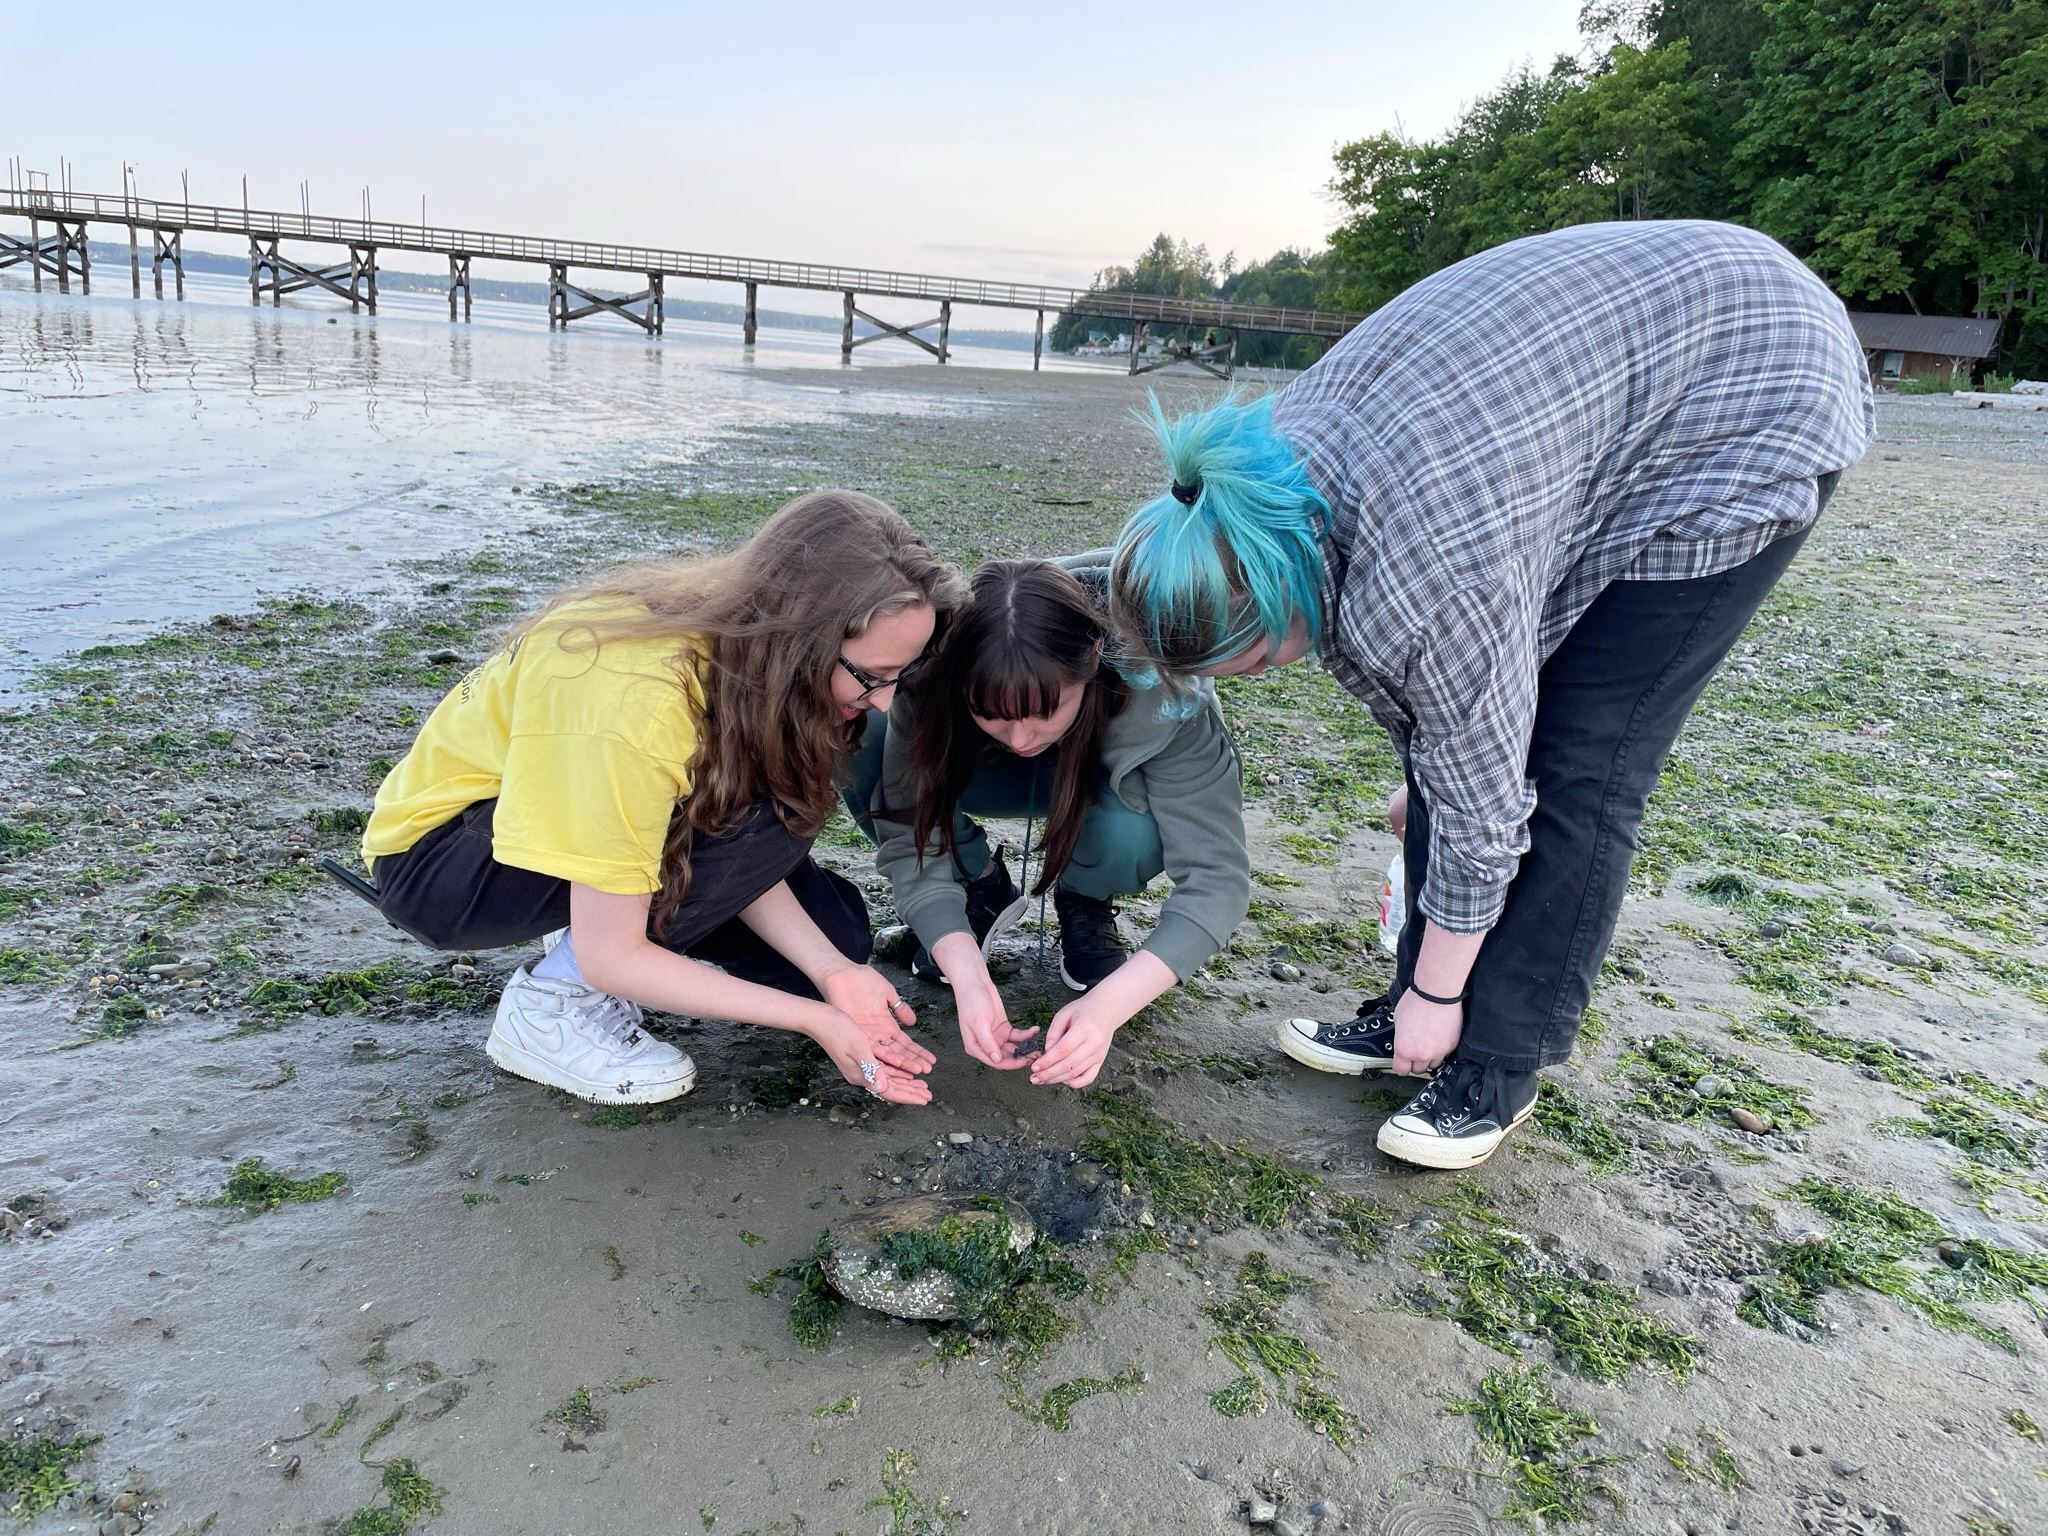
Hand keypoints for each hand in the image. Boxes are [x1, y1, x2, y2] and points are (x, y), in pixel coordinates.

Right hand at [809, 1007, 932, 1105]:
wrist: (820, 1020)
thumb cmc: (838, 1030)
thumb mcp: (858, 1047)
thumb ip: (871, 1068)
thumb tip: (883, 1088)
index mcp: (861, 1074)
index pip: (889, 1091)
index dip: (908, 1096)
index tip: (924, 1099)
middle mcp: (862, 1074)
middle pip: (891, 1088)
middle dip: (911, 1092)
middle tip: (929, 1095)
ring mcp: (861, 1066)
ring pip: (889, 1079)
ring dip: (906, 1082)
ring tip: (922, 1085)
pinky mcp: (861, 1058)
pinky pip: (884, 1068)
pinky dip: (898, 1071)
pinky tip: (907, 1071)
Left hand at [819, 964, 935, 1076]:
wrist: (842, 974)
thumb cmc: (863, 980)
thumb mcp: (887, 993)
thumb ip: (900, 1007)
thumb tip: (913, 1021)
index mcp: (886, 1025)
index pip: (905, 1043)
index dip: (918, 1052)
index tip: (931, 1060)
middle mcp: (878, 1035)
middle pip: (899, 1052)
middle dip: (914, 1061)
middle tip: (927, 1070)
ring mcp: (867, 1036)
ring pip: (887, 1055)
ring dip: (902, 1063)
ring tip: (916, 1070)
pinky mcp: (856, 1035)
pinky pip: (872, 1050)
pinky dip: (884, 1057)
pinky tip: (897, 1063)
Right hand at [953, 976, 1039, 1069]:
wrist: (975, 984)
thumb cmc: (972, 1002)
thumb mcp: (979, 1023)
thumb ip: (987, 1042)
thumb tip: (996, 1059)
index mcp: (975, 1047)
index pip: (995, 1062)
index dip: (1010, 1064)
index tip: (1024, 1062)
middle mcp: (986, 1044)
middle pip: (1005, 1058)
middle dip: (1020, 1058)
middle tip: (1035, 1057)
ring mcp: (996, 1037)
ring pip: (1013, 1048)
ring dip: (1025, 1049)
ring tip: (1038, 1048)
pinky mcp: (1003, 1028)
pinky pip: (1017, 1036)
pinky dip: (1026, 1035)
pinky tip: (1034, 1030)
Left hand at [1029, 999, 1117, 1089]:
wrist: (1106, 1010)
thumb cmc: (1083, 1010)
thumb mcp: (1065, 1013)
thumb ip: (1054, 1032)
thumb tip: (1046, 1051)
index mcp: (1084, 1028)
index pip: (1063, 1049)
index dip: (1047, 1061)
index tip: (1034, 1067)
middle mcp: (1094, 1044)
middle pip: (1069, 1065)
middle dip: (1049, 1074)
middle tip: (1034, 1078)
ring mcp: (1099, 1054)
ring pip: (1076, 1073)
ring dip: (1057, 1080)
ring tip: (1042, 1080)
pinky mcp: (1101, 1061)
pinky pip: (1088, 1078)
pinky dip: (1075, 1083)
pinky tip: (1062, 1081)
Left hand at [1392, 986, 1463, 1076]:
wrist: (1437, 993)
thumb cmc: (1416, 1001)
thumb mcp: (1398, 1020)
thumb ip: (1401, 1037)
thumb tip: (1404, 1042)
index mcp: (1404, 1049)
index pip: (1401, 1070)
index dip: (1401, 1066)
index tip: (1402, 1062)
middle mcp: (1421, 1054)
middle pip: (1418, 1070)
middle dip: (1415, 1062)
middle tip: (1416, 1049)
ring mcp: (1438, 1052)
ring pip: (1433, 1065)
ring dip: (1430, 1058)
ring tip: (1428, 1044)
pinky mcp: (1452, 1046)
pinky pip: (1445, 1055)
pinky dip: (1442, 1050)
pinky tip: (1439, 1038)